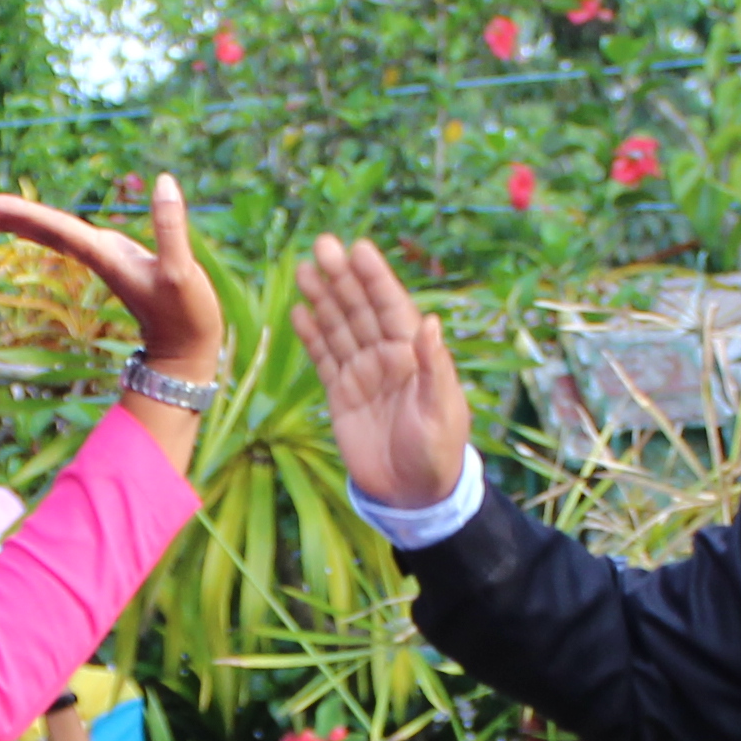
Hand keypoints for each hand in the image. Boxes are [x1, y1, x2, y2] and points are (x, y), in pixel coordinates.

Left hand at [0, 179, 222, 386]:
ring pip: (54, 236)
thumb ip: (172, 228)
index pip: (59, 229)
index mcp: (107, 257)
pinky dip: (48, 227)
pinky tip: (37, 223)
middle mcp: (98, 257)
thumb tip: (165, 182)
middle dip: (11, 219)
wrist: (186, 350)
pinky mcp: (115, 261)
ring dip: (23, 222)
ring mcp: (104, 260)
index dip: (26, 214)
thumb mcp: (182, 272)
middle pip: (46, 232)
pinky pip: (70, 239)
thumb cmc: (186, 315)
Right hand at [294, 235, 471, 510]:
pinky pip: (324, 358)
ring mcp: (362, 373)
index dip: (375, 278)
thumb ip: (434, 367)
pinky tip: (299, 312)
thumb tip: (430, 321)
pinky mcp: (341, 394)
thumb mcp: (440, 411)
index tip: (358, 248)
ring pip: (339, 327)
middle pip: (360, 309)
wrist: (412, 495)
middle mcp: (387, 357)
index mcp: (414, 355)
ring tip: (305, 269)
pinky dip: (312, 335)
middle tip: (322, 245)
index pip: (391, 307)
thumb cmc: (437, 453)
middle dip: (342, 277)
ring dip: (323, 298)